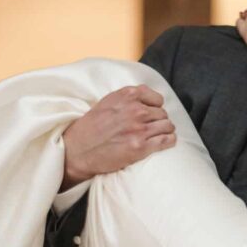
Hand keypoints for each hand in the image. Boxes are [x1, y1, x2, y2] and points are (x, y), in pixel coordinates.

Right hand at [60, 85, 175, 190]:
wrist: (78, 150)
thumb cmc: (91, 127)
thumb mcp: (108, 102)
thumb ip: (128, 98)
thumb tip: (147, 100)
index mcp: (127, 96)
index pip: (157, 98)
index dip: (155, 107)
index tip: (151, 113)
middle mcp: (136, 110)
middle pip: (162, 113)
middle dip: (158, 121)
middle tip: (151, 128)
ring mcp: (139, 128)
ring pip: (167, 126)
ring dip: (164, 131)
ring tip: (158, 135)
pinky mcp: (141, 146)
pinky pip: (167, 140)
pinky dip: (169, 141)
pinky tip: (165, 142)